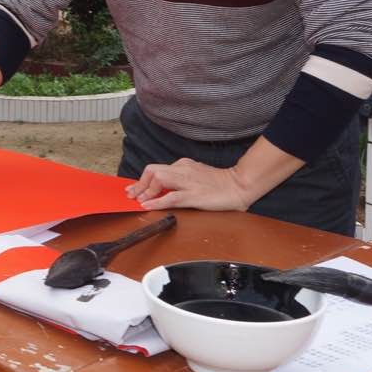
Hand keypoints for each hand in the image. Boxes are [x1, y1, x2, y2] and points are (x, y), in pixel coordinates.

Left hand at [126, 158, 253, 211]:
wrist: (240, 185)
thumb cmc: (220, 183)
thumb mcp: (196, 176)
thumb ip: (181, 178)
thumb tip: (164, 189)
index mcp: (183, 165)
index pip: (156, 169)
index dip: (142, 179)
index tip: (133, 188)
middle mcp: (183, 170)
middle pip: (152, 171)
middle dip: (139, 184)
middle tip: (131, 195)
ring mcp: (188, 182)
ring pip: (158, 179)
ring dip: (144, 191)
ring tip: (137, 201)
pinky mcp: (194, 195)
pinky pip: (170, 197)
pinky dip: (156, 201)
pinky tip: (147, 206)